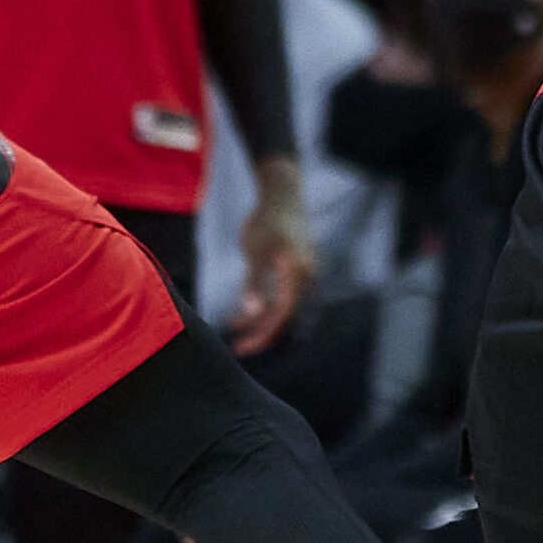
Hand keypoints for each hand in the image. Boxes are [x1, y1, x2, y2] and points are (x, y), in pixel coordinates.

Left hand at [228, 165, 313, 353]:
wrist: (282, 195)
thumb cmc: (267, 220)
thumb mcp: (254, 252)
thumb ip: (253, 283)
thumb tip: (252, 312)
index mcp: (298, 275)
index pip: (282, 315)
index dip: (262, 334)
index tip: (242, 347)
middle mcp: (307, 278)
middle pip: (285, 317)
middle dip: (261, 332)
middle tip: (237, 345)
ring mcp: (304, 275)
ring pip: (284, 307)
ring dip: (261, 319)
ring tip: (235, 325)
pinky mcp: (298, 271)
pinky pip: (284, 296)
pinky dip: (266, 305)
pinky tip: (246, 308)